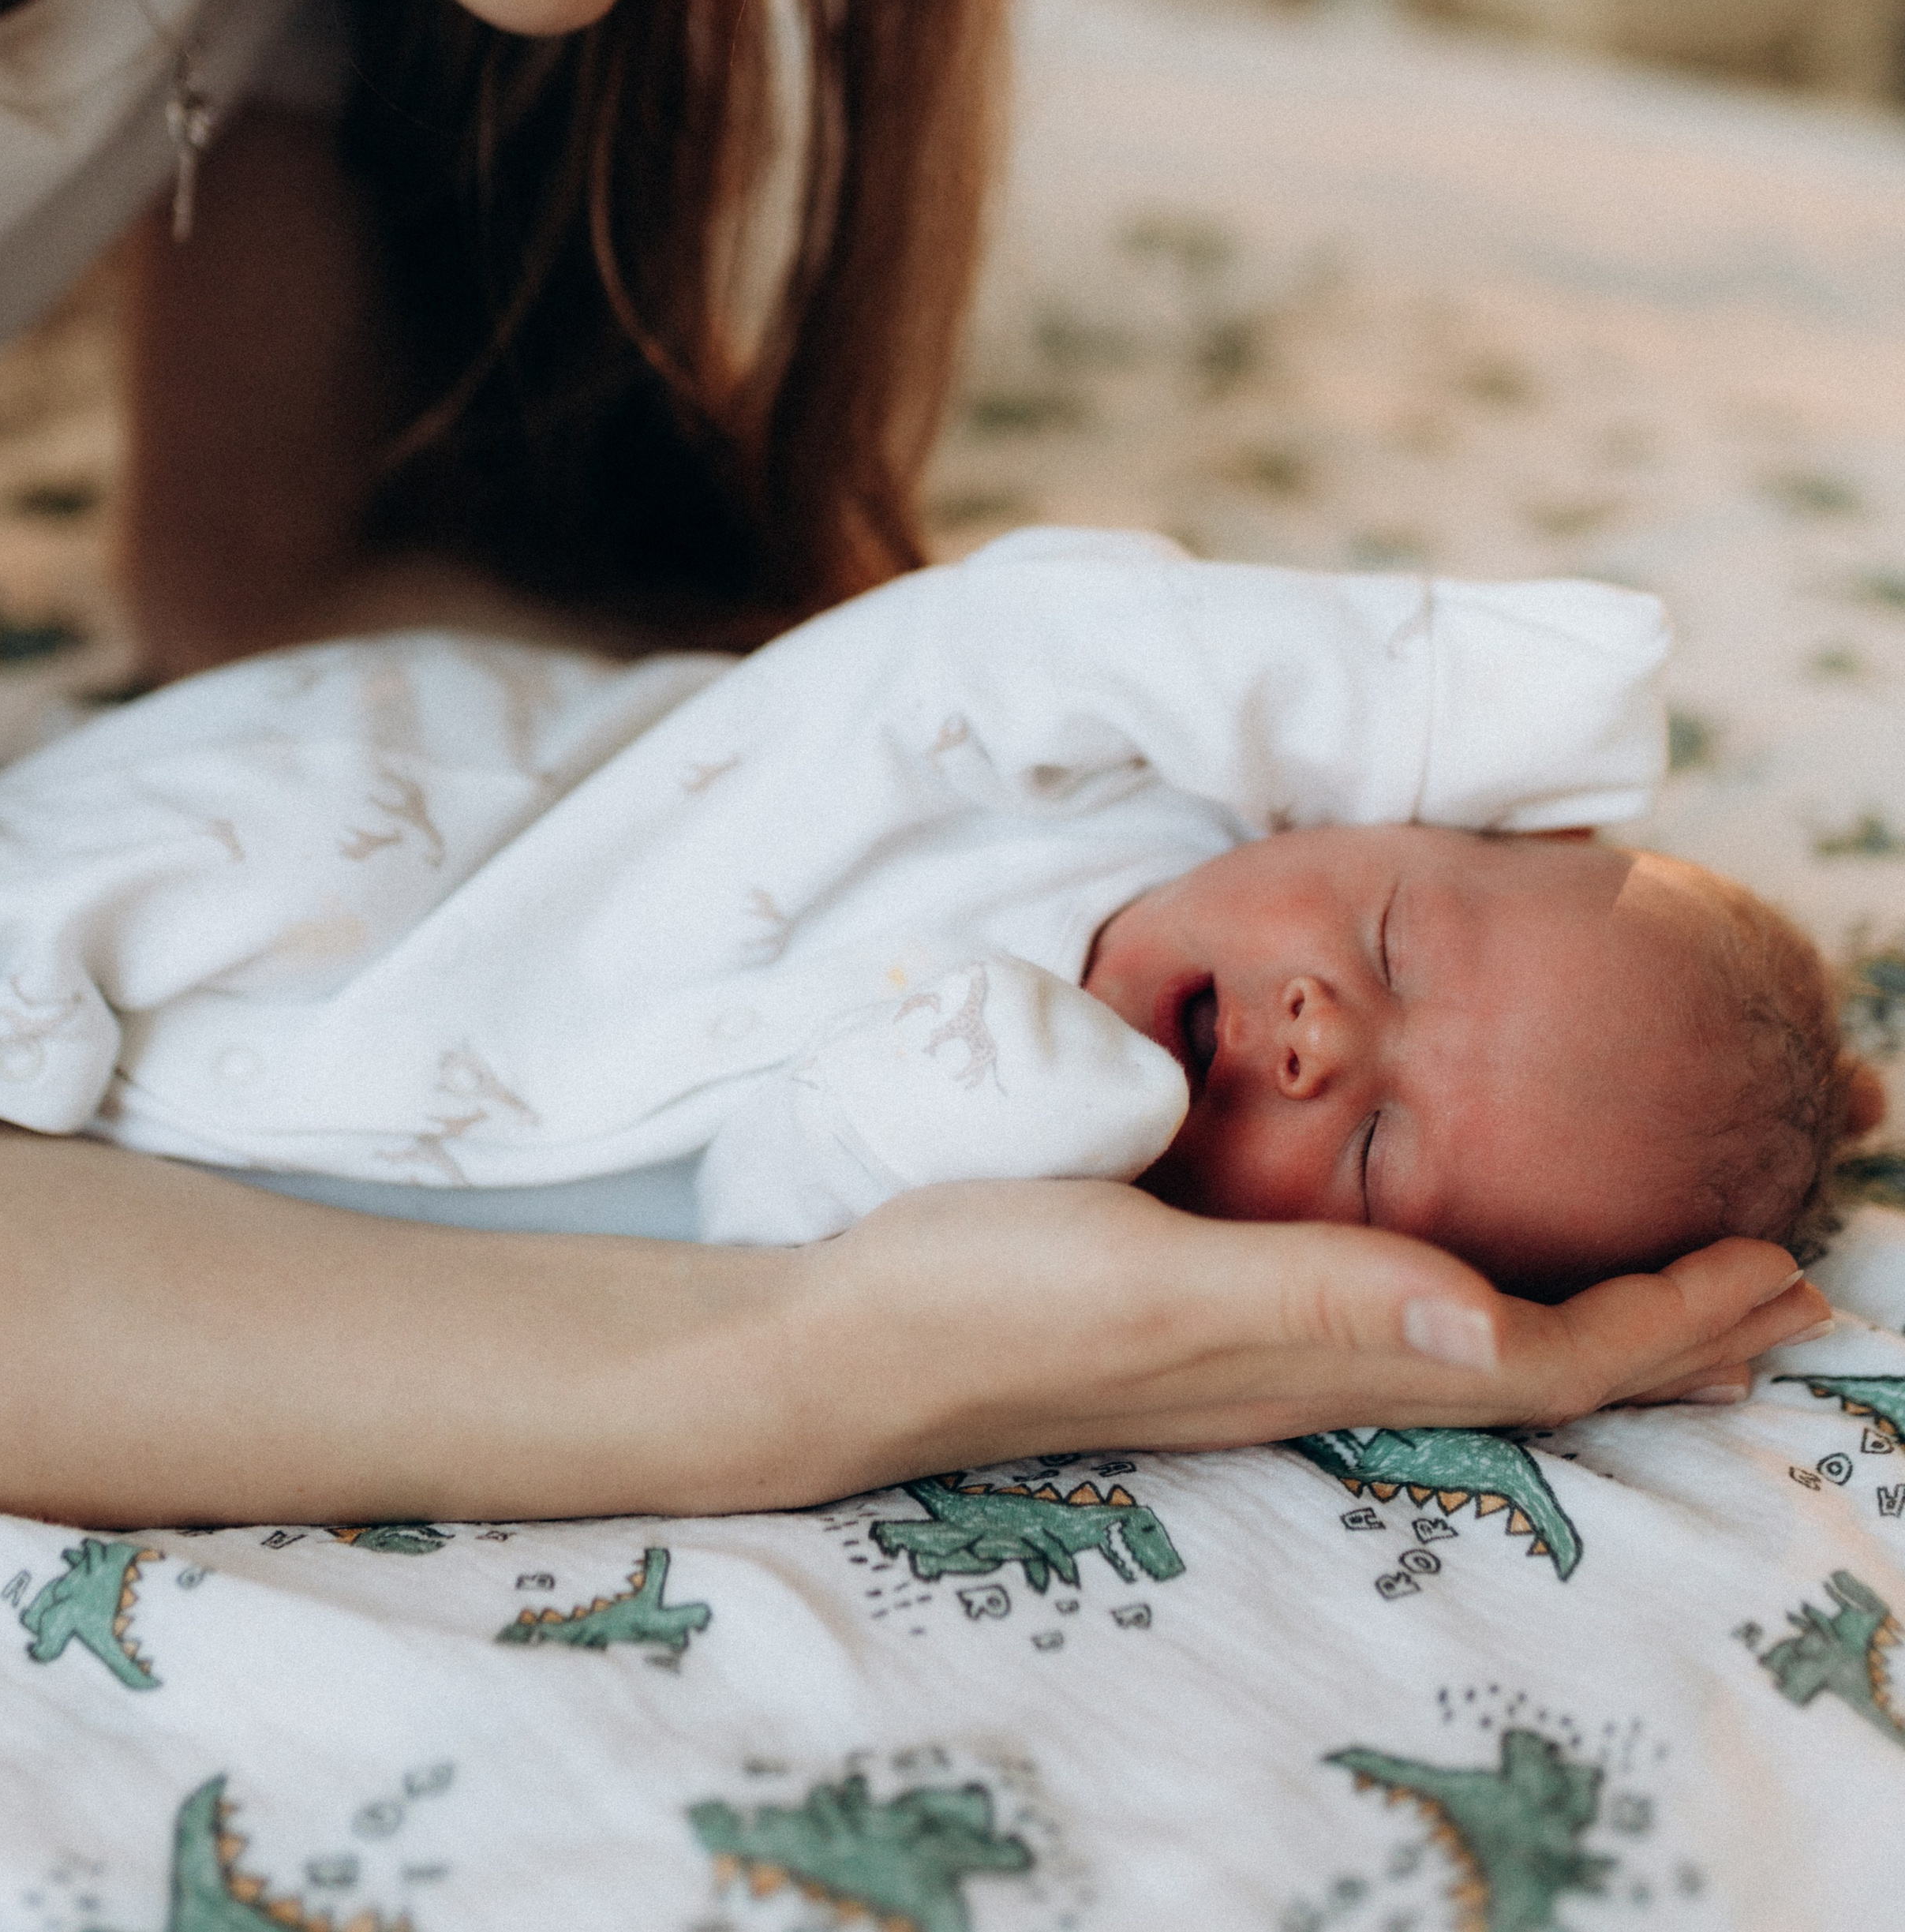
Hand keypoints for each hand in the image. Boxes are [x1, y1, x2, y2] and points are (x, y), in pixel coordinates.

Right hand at [807, 1181, 1830, 1485]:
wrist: (850, 1340)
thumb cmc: (987, 1290)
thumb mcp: (1147, 1276)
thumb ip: (1311, 1300)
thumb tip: (1492, 1329)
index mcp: (1316, 1356)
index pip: (1537, 1360)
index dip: (1666, 1324)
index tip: (1778, 1274)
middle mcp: (1313, 1370)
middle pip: (1534, 1369)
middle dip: (1670, 1334)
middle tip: (1788, 1289)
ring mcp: (1265, 1353)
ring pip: (1478, 1349)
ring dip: (1596, 1320)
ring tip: (1679, 1290)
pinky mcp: (1219, 1318)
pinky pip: (1404, 1319)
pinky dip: (1490, 1296)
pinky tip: (1476, 1269)